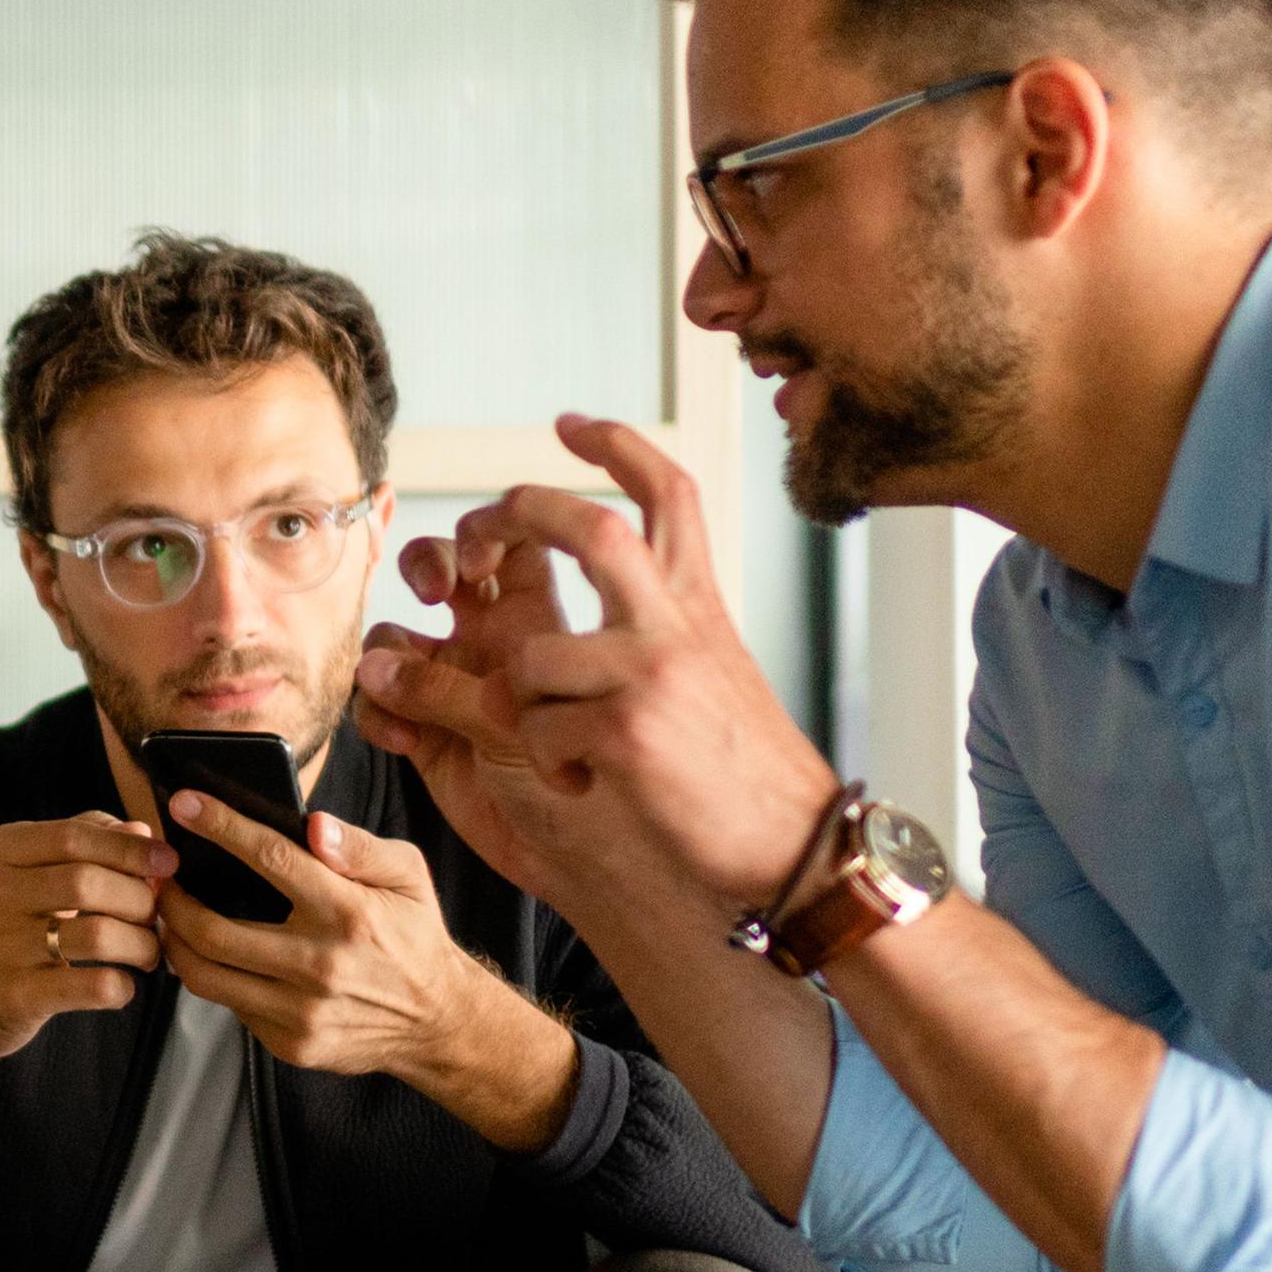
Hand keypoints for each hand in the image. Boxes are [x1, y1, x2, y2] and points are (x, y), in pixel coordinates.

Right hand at [0, 811, 174, 1126]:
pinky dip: (121, 986)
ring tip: (147, 953)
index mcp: (1, 852)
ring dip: (140, 944)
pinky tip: (120, 985)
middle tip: (154, 918)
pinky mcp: (17, 995)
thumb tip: (142, 831)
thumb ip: (83, 842)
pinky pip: (93, 986)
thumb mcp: (29, 872)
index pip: (75, 836)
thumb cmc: (9, 931)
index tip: (167, 863)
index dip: (131, 847)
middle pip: (88, 882)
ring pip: (98, 934)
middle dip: (139, 900)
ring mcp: (3, 946)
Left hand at [155, 794, 476, 1077]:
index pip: (271, 859)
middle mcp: (321, 965)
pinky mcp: (292, 1044)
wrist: (437, 1021)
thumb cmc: (414, 936)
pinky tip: (210, 956)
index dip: (221, 826)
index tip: (183, 803)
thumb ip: (360, 846)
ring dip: (175, 943)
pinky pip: (231, 1006)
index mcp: (349, 913)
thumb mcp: (408, 876)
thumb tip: (313, 825)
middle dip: (172, 899)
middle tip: (161, 877)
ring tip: (172, 916)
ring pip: (206, 977)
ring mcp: (303, 1012)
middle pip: (213, 931)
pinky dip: (213, 977)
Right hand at [357, 507, 596, 905]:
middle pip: (447, 567)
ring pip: (397, 641)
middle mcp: (495, 645)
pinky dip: (378, 715)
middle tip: (435, 593)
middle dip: (428, 565)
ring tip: (398, 686)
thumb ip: (451, 691)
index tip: (475, 560)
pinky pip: (379, 705)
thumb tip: (375, 665)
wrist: (597, 864)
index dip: (487, 528)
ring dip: (387, 655)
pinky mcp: (428, 736)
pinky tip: (405, 742)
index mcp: (541, 622)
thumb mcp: (528, 724)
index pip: (512, 540)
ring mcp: (457, 688)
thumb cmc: (601, 788)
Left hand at [360, 415, 832, 915]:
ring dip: (519, 705)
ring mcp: (651, 674)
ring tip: (555, 741)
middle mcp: (676, 626)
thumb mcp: (715, 674)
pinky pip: (535, 729)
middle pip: (591, 528)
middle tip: (474, 542)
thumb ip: (666, 628)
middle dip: (520, 518)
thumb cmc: (745, 771)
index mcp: (697, 605)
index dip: (617, 447)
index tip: (571, 422)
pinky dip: (543, 760)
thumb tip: (622, 599)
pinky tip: (576, 781)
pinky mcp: (626, 731)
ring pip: (530, 659)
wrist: (796, 848)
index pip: (666, 494)